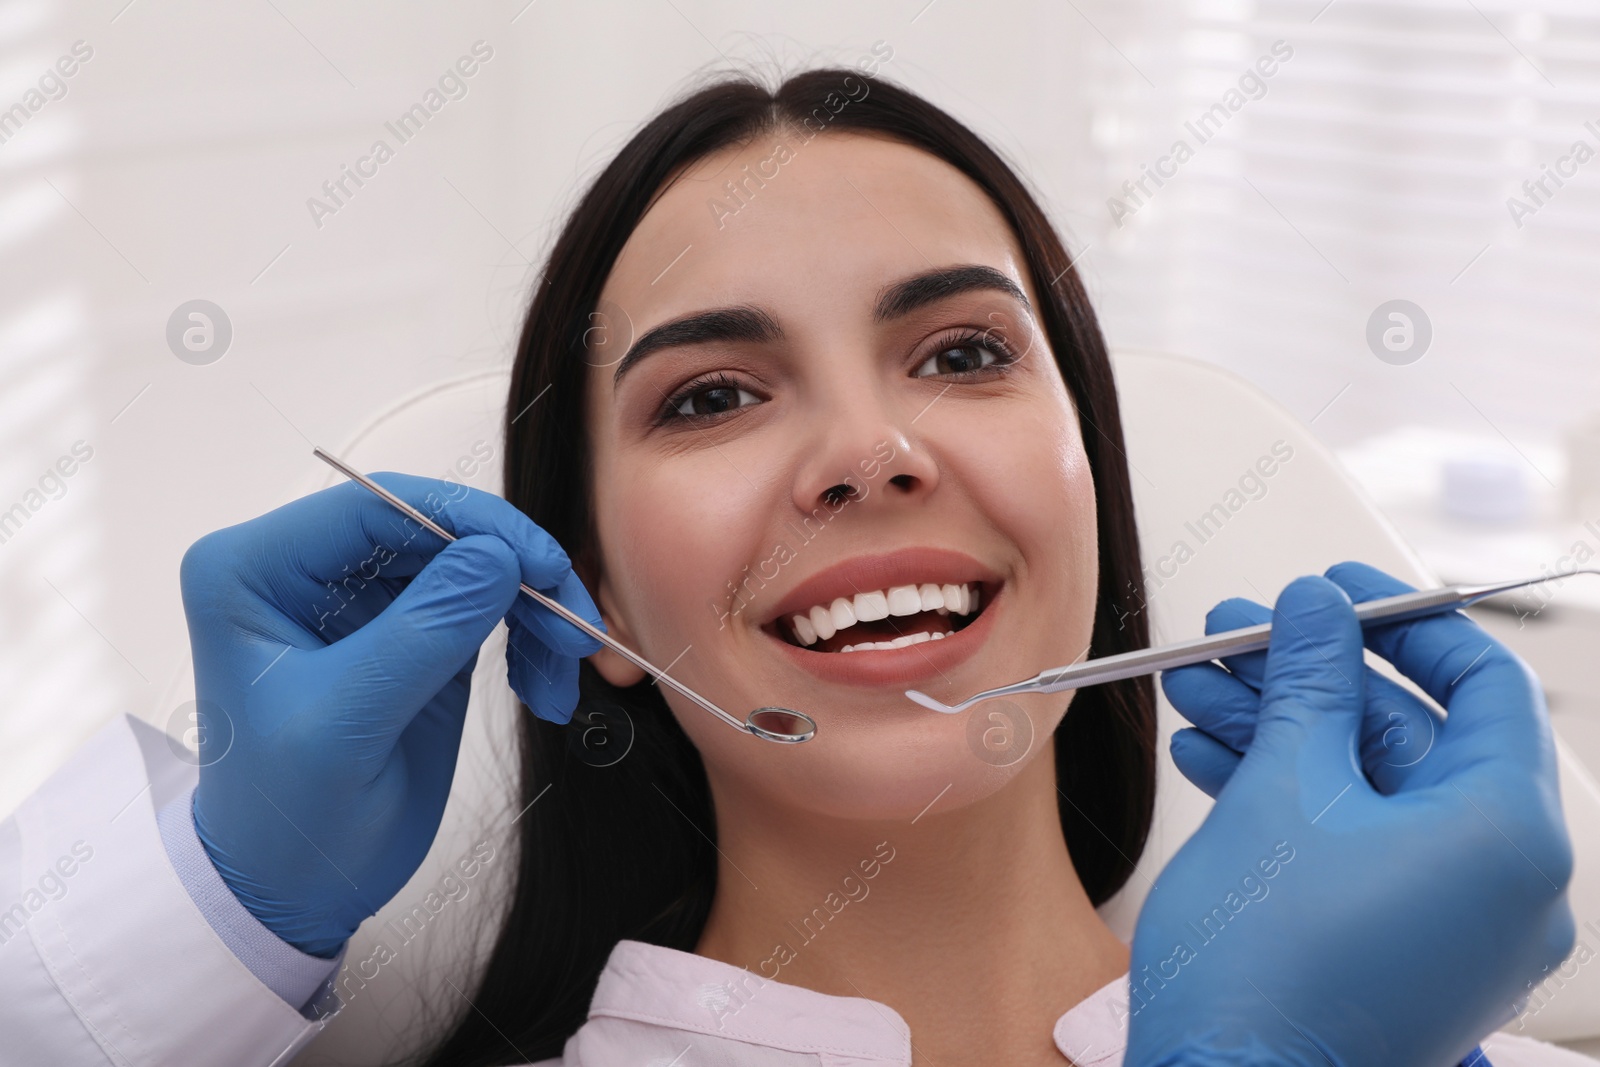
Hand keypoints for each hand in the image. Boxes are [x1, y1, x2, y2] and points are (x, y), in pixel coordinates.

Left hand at [180, 474, 603, 956]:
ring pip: (472, 564)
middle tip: (573, 624)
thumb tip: (497, 556)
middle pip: (435, 530)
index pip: (376, 507)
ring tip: (565, 669)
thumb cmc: (285, 817)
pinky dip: (528, 639)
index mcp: (255, 570)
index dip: (468, 523)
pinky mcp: (413, 633)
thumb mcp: (347, 724)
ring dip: (531, 609)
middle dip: (513, 573)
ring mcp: (364, 600)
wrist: (291, 890)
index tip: (541, 564)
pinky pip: (486, 607)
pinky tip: (546, 688)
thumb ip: (422, 633)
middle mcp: (307, 569)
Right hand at [1124, 564, 1575, 1065]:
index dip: (1405, 621)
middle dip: (1313, 677)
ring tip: (1203, 690)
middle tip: (1243, 637)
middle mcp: (1506, 886)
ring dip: (1285, 730)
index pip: (1484, 683)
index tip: (1341, 592)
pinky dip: (1293, 795)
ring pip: (1372, 788)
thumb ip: (1309, 683)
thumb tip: (1317, 612)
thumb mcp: (1283, 788)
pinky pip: (1360, 842)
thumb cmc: (1265, 972)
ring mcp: (1457, 926)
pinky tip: (1216, 756)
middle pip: (1413, 735)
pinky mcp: (1405, 950)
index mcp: (1508, 836)